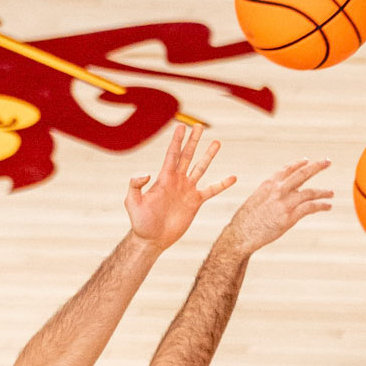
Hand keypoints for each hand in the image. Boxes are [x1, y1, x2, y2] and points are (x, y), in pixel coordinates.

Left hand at [126, 123, 235, 250]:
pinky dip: (222, 184)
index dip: (177, 140)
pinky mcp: (195, 202)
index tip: (181, 126)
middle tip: (198, 125)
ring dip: (208, 155)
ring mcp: (187, 190)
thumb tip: (148, 173)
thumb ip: (136, 185)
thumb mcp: (132, 202)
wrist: (152, 239)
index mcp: (164, 177)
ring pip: (200, 168)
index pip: (172, 154)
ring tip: (216, 142)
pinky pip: (211, 190)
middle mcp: (177, 180)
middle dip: (193, 140)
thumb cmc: (140, 222)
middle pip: (187, 156)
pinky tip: (232, 177)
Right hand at [217, 159, 333, 257]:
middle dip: (317, 166)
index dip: (299, 164)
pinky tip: (328, 206)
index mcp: (269, 183)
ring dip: (323, 192)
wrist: (240, 234)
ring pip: (309, 192)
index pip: (287, 169)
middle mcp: (278, 189)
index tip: (307, 160)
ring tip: (331, 193)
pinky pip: (310, 207)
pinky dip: (321, 205)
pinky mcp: (289, 216)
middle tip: (328, 162)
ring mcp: (285, 202)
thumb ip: (269, 196)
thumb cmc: (245, 222)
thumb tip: (278, 199)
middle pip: (302, 173)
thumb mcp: (256, 201)